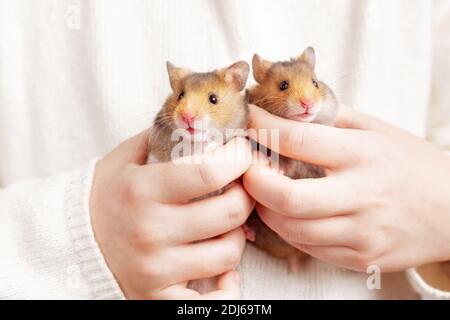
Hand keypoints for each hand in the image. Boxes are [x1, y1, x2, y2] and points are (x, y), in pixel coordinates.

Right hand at [90, 132, 253, 298]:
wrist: (74, 241)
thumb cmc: (108, 195)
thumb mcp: (126, 158)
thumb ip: (162, 136)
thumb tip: (202, 122)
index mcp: (141, 190)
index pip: (209, 172)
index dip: (239, 158)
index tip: (244, 151)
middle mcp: (148, 231)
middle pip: (228, 213)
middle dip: (245, 196)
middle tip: (241, 188)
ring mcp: (154, 269)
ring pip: (227, 254)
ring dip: (236, 235)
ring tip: (224, 226)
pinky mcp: (157, 297)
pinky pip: (212, 301)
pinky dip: (227, 286)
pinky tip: (225, 273)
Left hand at [243, 104, 449, 271]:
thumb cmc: (412, 164)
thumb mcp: (378, 130)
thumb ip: (334, 118)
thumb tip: (289, 110)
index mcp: (364, 154)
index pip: (298, 140)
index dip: (263, 128)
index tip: (249, 121)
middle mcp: (362, 195)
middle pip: (287, 197)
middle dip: (253, 182)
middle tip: (246, 169)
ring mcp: (362, 232)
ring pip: (292, 229)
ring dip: (265, 209)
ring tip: (263, 192)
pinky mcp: (361, 257)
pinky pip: (309, 248)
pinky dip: (288, 229)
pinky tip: (287, 214)